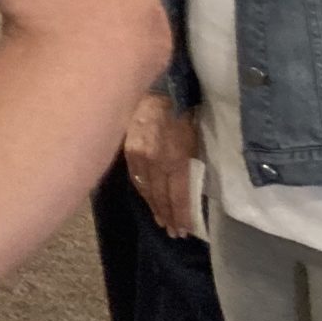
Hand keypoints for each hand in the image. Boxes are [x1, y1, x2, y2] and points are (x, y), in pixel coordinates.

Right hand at [124, 94, 198, 239]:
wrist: (158, 88)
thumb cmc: (183, 111)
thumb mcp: (194, 137)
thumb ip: (189, 162)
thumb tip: (187, 185)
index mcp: (175, 159)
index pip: (178, 195)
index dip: (181, 215)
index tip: (183, 230)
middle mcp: (155, 162)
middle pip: (160, 197)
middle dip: (167, 215)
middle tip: (172, 232)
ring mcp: (138, 157)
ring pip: (145, 189)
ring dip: (154, 207)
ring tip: (161, 221)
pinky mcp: (127, 150)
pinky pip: (135, 177)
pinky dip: (142, 190)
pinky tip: (147, 198)